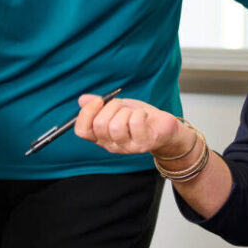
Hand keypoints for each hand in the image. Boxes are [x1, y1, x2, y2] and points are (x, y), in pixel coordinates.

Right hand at [74, 94, 189, 156]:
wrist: (164, 128)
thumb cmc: (140, 118)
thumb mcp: (118, 108)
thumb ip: (101, 106)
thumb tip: (82, 100)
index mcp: (101, 137)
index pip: (82, 131)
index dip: (86, 113)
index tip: (98, 100)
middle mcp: (111, 145)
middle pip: (99, 125)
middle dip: (110, 107)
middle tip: (121, 106)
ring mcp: (127, 147)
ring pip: (116, 126)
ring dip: (126, 111)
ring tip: (134, 113)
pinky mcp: (143, 144)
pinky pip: (134, 123)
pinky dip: (139, 113)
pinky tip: (144, 116)